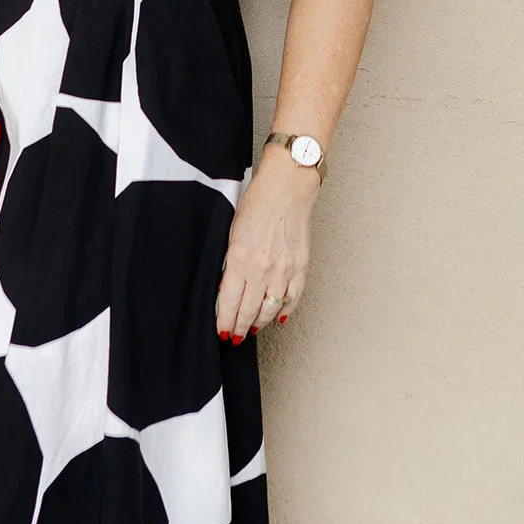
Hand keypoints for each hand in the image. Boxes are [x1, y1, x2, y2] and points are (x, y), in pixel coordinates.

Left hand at [216, 147, 319, 339]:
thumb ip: (230, 262)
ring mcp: (284, 270)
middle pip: (249, 311)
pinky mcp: (301, 267)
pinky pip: (292, 298)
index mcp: (240, 259)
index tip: (222, 330)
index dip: (225, 321)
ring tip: (252, 329)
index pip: (229, 302)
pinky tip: (277, 315)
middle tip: (235, 337)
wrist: (287, 186)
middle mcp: (262, 269)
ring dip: (260, 322)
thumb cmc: (258, 202)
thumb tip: (227, 287)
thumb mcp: (232, 231)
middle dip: (239, 327)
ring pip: (270, 310)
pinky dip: (284, 310)